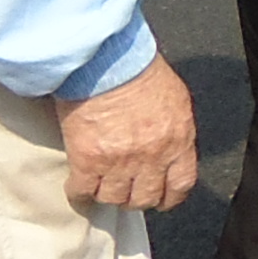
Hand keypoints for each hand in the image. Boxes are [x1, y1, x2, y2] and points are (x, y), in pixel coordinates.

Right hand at [57, 55, 197, 211]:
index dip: (169, 197)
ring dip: (108, 195)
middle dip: (136, 198)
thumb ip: (174, 127)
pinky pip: (83, 191)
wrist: (105, 59)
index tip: (161, 199)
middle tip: (127, 192)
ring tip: (101, 187)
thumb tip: (169, 143)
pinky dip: (79, 193)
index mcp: (177, 141)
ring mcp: (119, 162)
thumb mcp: (174, 98)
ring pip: (114, 199)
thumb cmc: (138, 68)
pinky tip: (77, 187)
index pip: (180, 185)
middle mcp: (152, 157)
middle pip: (146, 198)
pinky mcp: (88, 161)